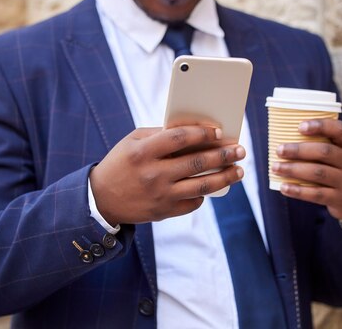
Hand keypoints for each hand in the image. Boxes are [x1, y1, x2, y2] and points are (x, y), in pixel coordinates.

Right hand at [90, 126, 245, 224]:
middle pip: (197, 163)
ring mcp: (160, 195)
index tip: (218, 132)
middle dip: (223, 155)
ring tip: (239, 170)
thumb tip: (194, 130)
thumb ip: (160, 134)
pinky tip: (213, 186)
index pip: (180, 138)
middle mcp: (153, 174)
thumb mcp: (133, 141)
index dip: (202, 134)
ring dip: (225, 177)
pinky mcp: (164, 212)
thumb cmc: (121, 163)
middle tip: (240, 150)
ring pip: (202, 186)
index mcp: (143, 152)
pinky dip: (204, 194)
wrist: (102, 199)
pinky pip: (193, 202)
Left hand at [271, 119, 341, 224]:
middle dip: (298, 150)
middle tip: (279, 150)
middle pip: (324, 152)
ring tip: (275, 167)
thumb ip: (327, 146)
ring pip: (317, 173)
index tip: (300, 126)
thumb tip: (288, 137)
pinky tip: (283, 187)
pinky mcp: (340, 199)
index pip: (340, 130)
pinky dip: (298, 191)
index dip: (320, 126)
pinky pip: (316, 194)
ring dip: (293, 169)